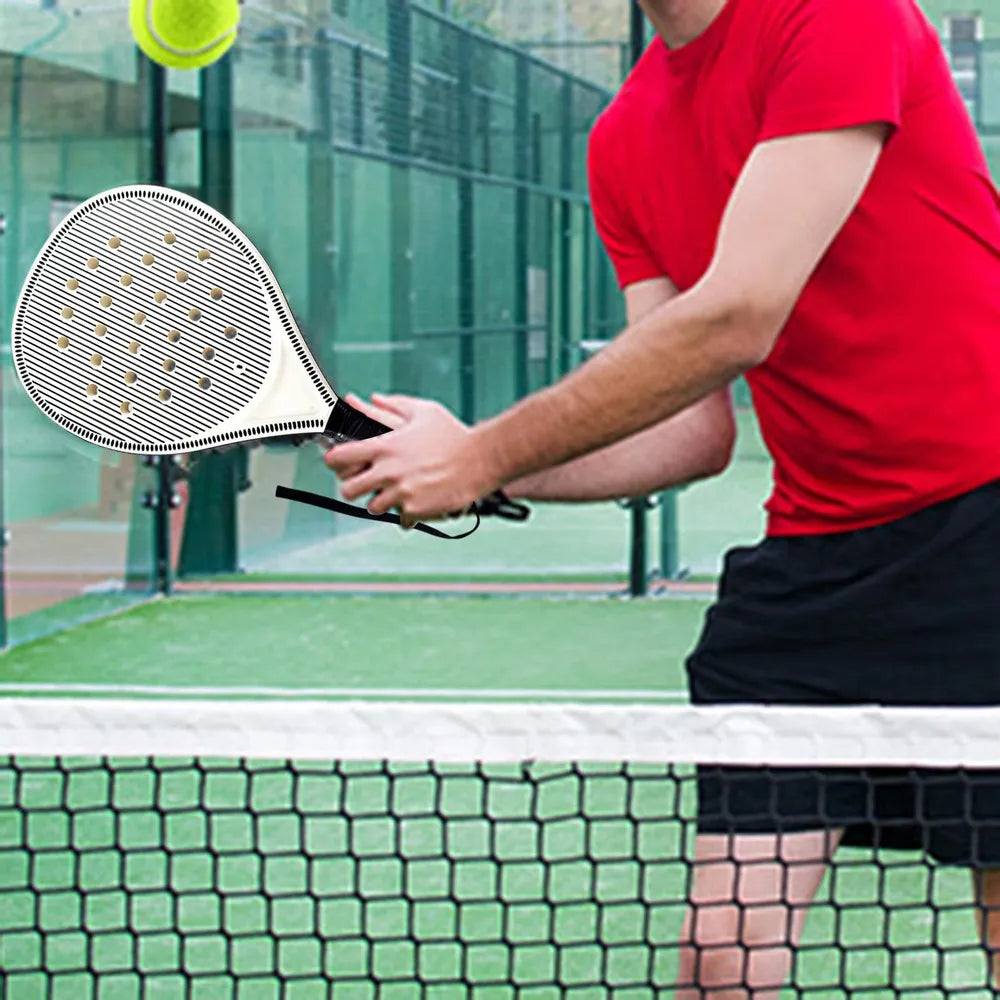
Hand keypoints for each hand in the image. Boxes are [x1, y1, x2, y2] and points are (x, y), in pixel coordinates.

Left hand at [324, 394, 497, 521]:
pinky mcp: (415, 510)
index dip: (334, 461)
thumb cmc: (453, 434)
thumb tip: (372, 399)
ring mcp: (400, 493)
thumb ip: (394, 405)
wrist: (481, 459)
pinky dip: (407, 514)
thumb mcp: (424, 411)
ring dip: (381, 502)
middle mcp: (387, 471)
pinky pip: (400, 519)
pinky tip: (416, 505)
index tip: (337, 464)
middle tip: (364, 487)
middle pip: (349, 490)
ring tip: (394, 495)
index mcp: (384, 446)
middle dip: (354, 489)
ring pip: (373, 507)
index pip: (340, 457)